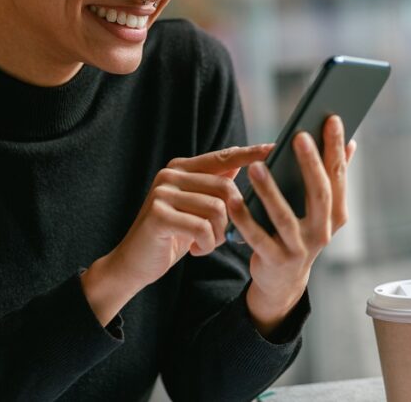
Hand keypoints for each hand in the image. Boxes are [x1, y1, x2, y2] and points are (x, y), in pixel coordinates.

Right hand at [83, 144, 271, 324]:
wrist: (135, 263)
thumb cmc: (172, 236)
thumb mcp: (196, 209)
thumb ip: (214, 186)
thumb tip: (243, 162)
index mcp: (182, 168)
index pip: (224, 157)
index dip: (251, 154)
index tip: (275, 148)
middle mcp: (171, 174)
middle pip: (225, 187)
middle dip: (232, 217)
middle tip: (221, 236)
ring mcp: (162, 192)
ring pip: (217, 209)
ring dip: (219, 234)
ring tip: (206, 243)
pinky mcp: (158, 214)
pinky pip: (202, 227)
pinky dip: (207, 244)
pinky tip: (195, 250)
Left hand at [226, 115, 356, 334]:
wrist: (283, 280)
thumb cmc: (300, 232)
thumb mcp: (320, 209)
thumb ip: (333, 177)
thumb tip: (351, 142)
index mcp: (335, 214)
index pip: (337, 176)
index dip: (335, 148)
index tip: (331, 119)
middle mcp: (322, 231)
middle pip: (319, 194)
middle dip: (310, 163)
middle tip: (299, 135)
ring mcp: (299, 248)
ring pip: (284, 217)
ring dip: (270, 190)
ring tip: (257, 166)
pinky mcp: (275, 260)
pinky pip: (257, 237)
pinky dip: (245, 218)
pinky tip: (233, 198)